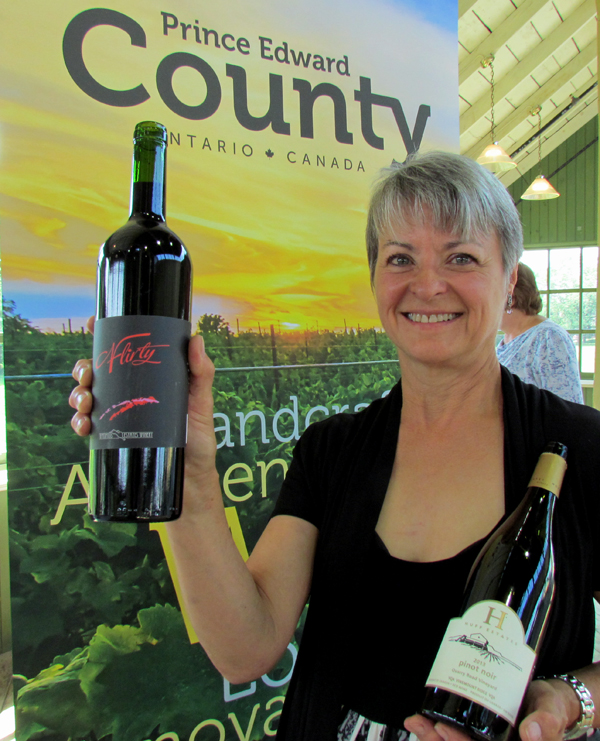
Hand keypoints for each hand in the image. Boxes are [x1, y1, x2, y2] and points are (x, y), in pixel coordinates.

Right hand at [68, 318, 218, 484]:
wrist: (191, 477)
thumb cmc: (198, 436)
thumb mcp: (202, 400)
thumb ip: (201, 371)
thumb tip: (196, 339)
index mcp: (146, 378)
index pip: (120, 351)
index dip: (103, 335)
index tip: (93, 324)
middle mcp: (127, 393)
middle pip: (95, 371)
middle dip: (84, 368)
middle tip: (89, 374)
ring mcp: (117, 414)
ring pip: (85, 396)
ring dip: (78, 394)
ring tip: (86, 401)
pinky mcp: (111, 437)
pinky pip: (86, 425)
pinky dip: (78, 422)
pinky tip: (84, 425)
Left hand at [405, 678, 579, 740]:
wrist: (548, 699)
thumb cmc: (551, 708)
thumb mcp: (552, 712)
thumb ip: (547, 723)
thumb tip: (531, 733)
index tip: (442, 728)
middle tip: (422, 722)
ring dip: (432, 738)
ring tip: (415, 721)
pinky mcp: (476, 735)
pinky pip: (454, 738)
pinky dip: (435, 732)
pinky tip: (421, 720)